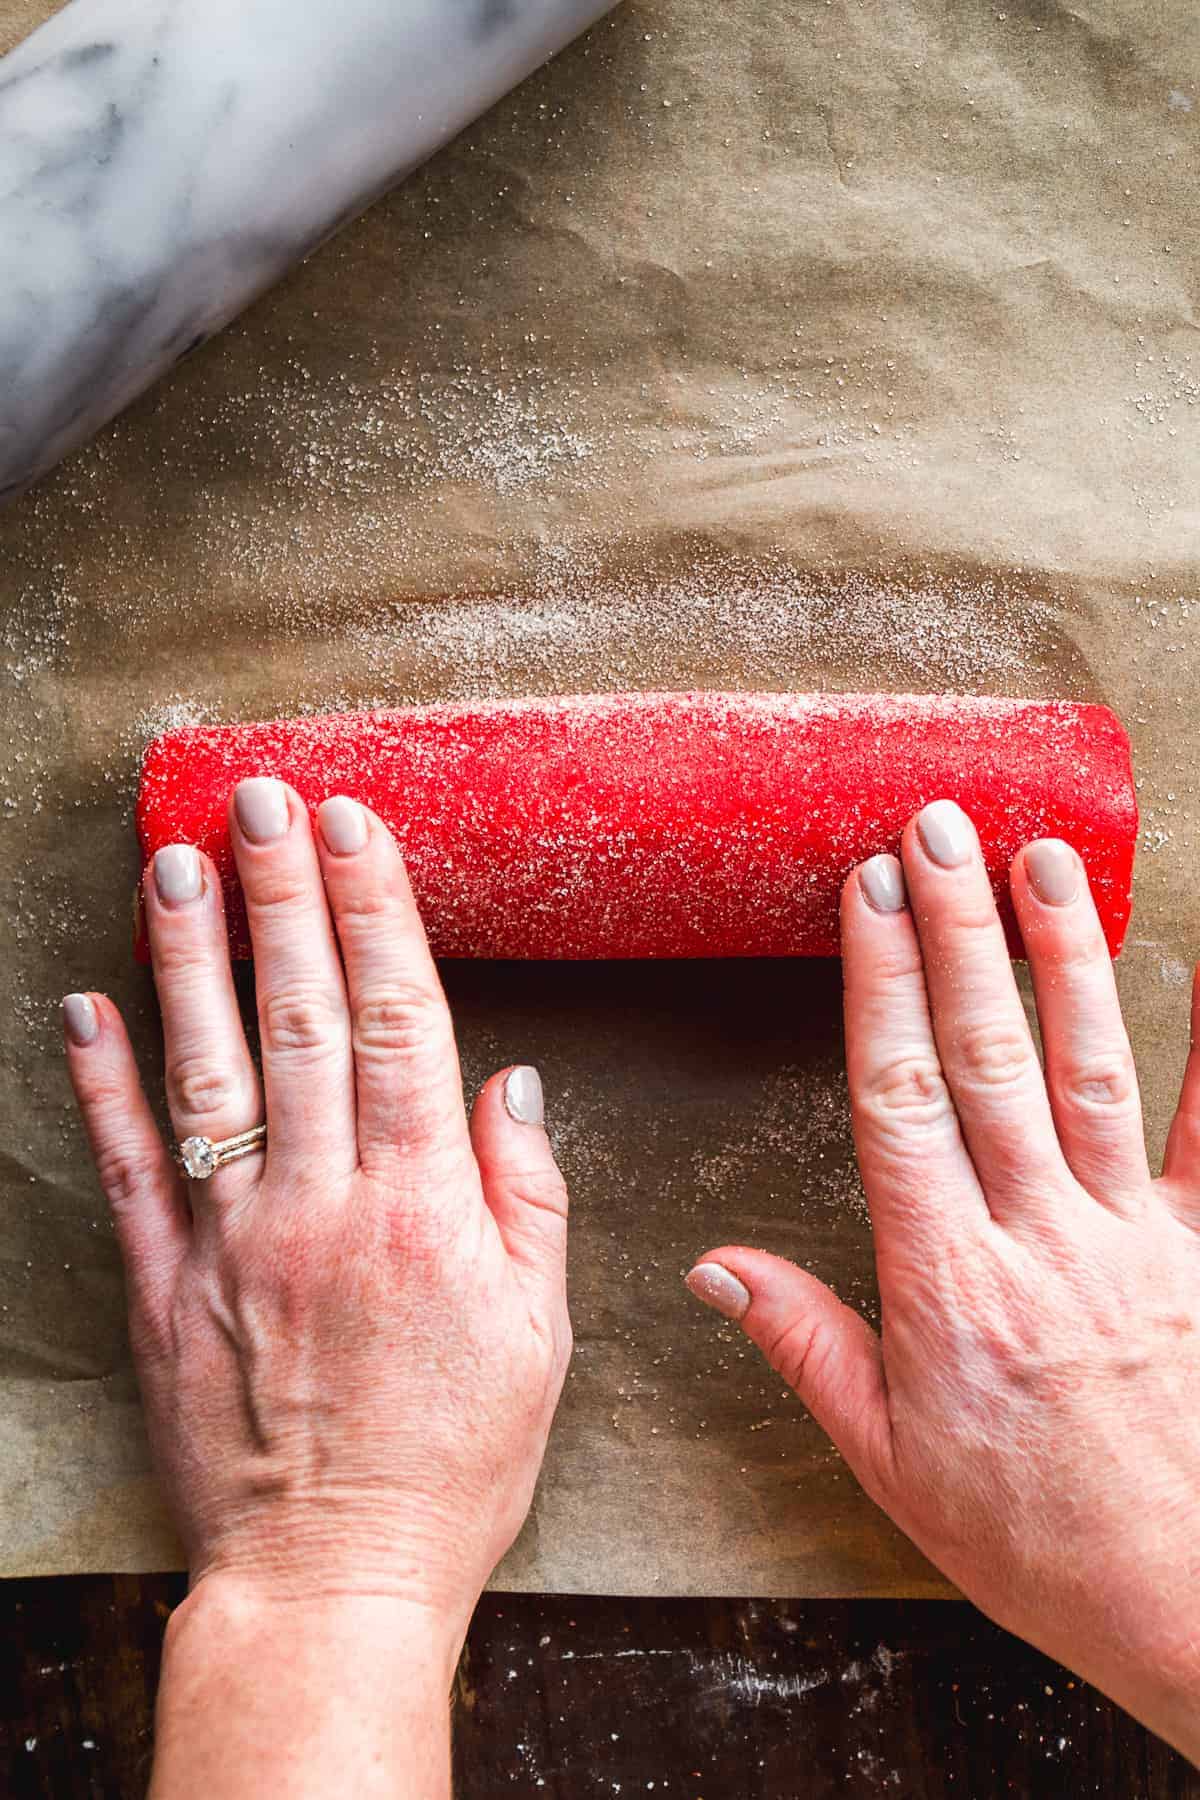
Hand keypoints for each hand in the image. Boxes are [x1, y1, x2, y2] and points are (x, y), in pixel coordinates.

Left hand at [64, 779, 570, 1795]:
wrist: (332, 1579)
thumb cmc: (451, 1459)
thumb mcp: (537, 1333)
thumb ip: (525, 1197)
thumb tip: (510, 1082)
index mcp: (422, 1207)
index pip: (401, 1022)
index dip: (376, 914)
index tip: (356, 830)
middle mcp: (322, 1203)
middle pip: (301, 1019)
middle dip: (281, 897)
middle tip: (260, 800)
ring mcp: (231, 1240)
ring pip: (209, 1070)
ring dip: (190, 957)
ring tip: (174, 861)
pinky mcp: (161, 1285)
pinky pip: (127, 1168)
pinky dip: (102, 1083)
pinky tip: (87, 1004)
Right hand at [687, 800, 1199, 1762]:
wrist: (1193, 1610)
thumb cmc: (1038, 1542)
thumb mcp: (891, 1462)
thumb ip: (805, 1347)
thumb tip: (714, 1269)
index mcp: (950, 1286)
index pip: (901, 1099)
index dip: (882, 984)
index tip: (870, 893)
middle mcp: (1042, 1242)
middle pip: (989, 1059)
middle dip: (959, 933)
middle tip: (940, 829)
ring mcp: (1135, 1241)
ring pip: (1090, 1072)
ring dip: (1063, 956)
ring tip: (1045, 859)